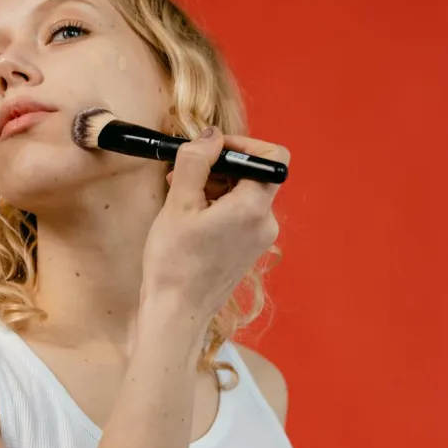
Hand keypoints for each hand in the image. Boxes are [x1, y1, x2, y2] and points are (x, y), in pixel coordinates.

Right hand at [141, 126, 287, 324]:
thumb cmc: (175, 262)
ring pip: (245, 195)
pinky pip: (240, 215)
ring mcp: (260, 239)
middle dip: (220, 167)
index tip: (212, 149)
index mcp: (253, 207)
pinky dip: (219, 207)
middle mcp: (265, 222)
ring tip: (181, 198)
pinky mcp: (249, 250)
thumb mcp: (179, 203)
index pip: (271, 157)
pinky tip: (190, 218)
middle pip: (254, 175)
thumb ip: (196, 161)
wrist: (177, 312)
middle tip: (185, 174)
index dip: (244, 144)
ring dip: (215, 187)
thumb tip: (210, 135)